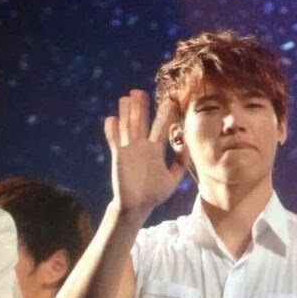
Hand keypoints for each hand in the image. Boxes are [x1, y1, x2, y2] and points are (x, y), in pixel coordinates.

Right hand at [104, 89, 185, 213]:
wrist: (138, 206)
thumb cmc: (155, 193)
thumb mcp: (174, 178)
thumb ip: (180, 162)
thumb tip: (185, 144)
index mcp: (155, 150)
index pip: (160, 128)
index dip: (165, 115)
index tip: (170, 101)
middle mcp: (142, 147)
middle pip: (141, 122)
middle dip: (140, 107)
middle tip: (139, 91)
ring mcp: (129, 151)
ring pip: (127, 127)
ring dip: (125, 113)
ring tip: (125, 98)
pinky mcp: (118, 157)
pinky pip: (114, 142)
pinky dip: (112, 131)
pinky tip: (111, 119)